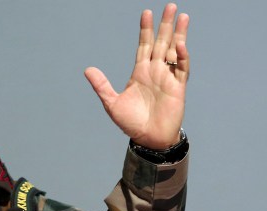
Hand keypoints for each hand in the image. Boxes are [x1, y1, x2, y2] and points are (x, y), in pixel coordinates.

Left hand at [85, 3, 189, 148]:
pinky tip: (179, 45)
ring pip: (174, 51)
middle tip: (169, 6)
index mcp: (140, 72)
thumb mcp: (112, 103)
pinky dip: (181, 57)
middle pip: (161, 43)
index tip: (146, 13)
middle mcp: (155, 71)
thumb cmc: (131, 123)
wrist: (148, 139)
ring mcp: (167, 78)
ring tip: (181, 16)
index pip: (144, 45)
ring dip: (178, 35)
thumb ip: (102, 85)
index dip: (145, 30)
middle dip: (164, 25)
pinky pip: (181, 69)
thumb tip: (87, 70)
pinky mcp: (178, 87)